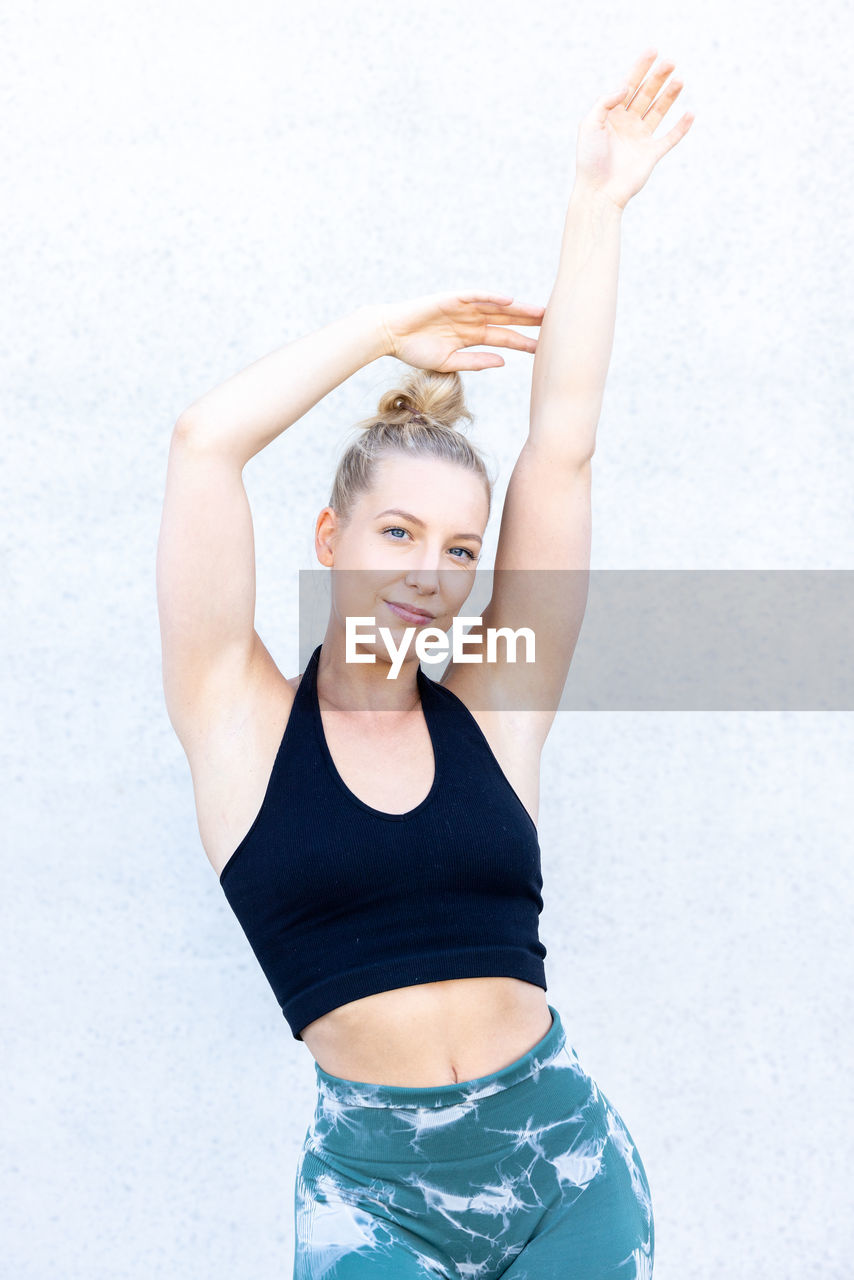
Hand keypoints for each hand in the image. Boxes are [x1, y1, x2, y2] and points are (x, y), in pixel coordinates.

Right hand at [378, 290, 545, 371]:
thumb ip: (476, 361)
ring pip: (496, 307)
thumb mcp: (449, 362)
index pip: (504, 337)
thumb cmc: (415, 350)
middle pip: (506, 320)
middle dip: (529, 322)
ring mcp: (463, 308)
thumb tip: (503, 362)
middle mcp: (471, 320)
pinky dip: (491, 297)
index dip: (523, 342)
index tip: (544, 349)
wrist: (390, 335)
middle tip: (554, 325)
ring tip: (539, 312)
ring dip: (518, 309)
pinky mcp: (452, 299)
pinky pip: (475, 296)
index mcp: (471, 336)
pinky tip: (509, 300)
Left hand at [575, 48, 694, 209]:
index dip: (640, 68)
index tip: (653, 51)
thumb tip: (625, 88)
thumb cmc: (589, 160)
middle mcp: (627, 124)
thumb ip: (605, 102)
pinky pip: (670, 138)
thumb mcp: (590, 124)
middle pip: (646, 94)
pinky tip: (690, 114)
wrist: (598, 192)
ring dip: (670, 95)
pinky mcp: (651, 154)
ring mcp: (640, 139)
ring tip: (680, 79)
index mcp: (611, 115)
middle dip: (658, 77)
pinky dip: (680, 127)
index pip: (629, 86)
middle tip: (670, 62)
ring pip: (659, 111)